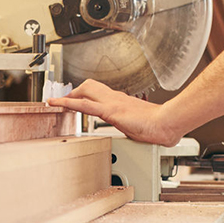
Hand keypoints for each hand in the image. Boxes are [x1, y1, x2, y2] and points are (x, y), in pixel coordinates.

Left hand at [47, 79, 185, 145]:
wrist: (168, 123)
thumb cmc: (161, 126)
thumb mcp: (145, 127)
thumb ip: (140, 129)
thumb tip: (146, 136)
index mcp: (123, 102)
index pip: (101, 94)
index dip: (88, 95)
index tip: (80, 99)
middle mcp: (116, 98)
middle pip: (90, 87)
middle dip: (76, 92)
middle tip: (66, 101)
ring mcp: (112, 103)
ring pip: (84, 91)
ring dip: (68, 96)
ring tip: (56, 102)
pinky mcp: (109, 111)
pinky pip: (83, 105)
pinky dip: (66, 103)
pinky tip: (55, 103)